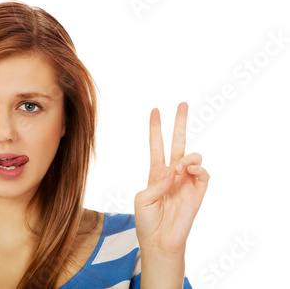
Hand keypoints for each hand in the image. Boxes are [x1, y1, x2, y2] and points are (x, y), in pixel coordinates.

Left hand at [134, 102, 209, 255]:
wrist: (159, 241)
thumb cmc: (147, 221)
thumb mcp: (143, 198)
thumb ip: (157, 182)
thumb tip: (174, 170)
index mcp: (156, 173)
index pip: (157, 145)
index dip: (156, 128)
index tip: (155, 110)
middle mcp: (173, 173)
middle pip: (178, 142)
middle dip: (180, 123)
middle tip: (182, 103)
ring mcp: (186, 181)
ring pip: (193, 156)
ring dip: (187, 156)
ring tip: (180, 166)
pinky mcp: (198, 191)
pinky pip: (203, 173)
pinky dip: (196, 168)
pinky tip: (187, 170)